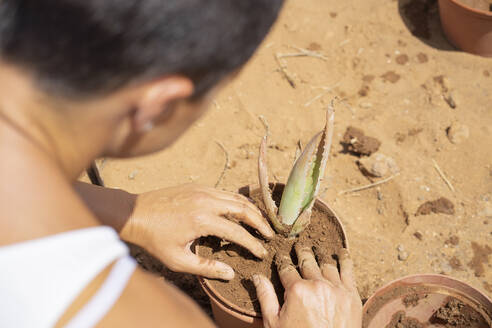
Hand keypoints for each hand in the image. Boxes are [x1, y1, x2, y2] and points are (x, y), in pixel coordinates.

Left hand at [120, 184, 273, 279]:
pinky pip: (225, 192)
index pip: (238, 233)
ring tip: (262, 222)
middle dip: (260, 223)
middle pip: (244, 209)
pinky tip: (242, 210)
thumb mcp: (178, 260)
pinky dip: (238, 201)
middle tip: (270, 234)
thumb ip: (206, 268)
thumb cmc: (154, 239)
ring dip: (252, 210)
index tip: (262, 253)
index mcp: (203, 220)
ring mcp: (203, 190)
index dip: (253, 244)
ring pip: (237, 197)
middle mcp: (206, 201)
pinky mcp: (199, 186)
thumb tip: (230, 274)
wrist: (135, 213)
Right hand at [253, 245, 361, 327]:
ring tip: (317, 250)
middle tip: (299, 247)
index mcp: (296, 290)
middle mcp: (317, 285)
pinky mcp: (351, 295)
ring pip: (327, 264)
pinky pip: (348, 271)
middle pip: (307, 261)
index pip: (287, 268)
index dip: (283, 261)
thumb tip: (256, 277)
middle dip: (302, 253)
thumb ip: (266, 297)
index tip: (281, 256)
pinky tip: (342, 253)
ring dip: (320, 256)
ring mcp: (336, 289)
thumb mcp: (274, 323)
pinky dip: (345, 259)